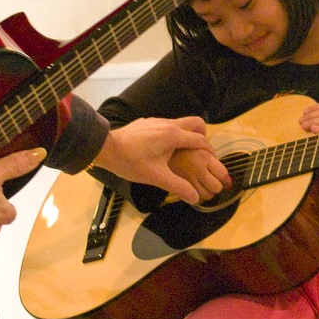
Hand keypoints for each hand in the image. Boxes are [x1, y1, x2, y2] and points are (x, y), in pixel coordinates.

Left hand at [96, 116, 227, 203]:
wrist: (105, 148)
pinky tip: (162, 149)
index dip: (210, 151)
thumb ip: (178, 186)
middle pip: (196, 123)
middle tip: (200, 152)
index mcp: (173, 136)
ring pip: (181, 123)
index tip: (213, 160)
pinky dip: (173, 134)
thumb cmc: (131, 162)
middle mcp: (168, 124)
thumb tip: (195, 198)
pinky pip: (168, 125)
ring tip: (182, 153)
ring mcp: (157, 120)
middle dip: (203, 136)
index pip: (200, 140)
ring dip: (186, 136)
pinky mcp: (148, 121)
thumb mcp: (156, 178)